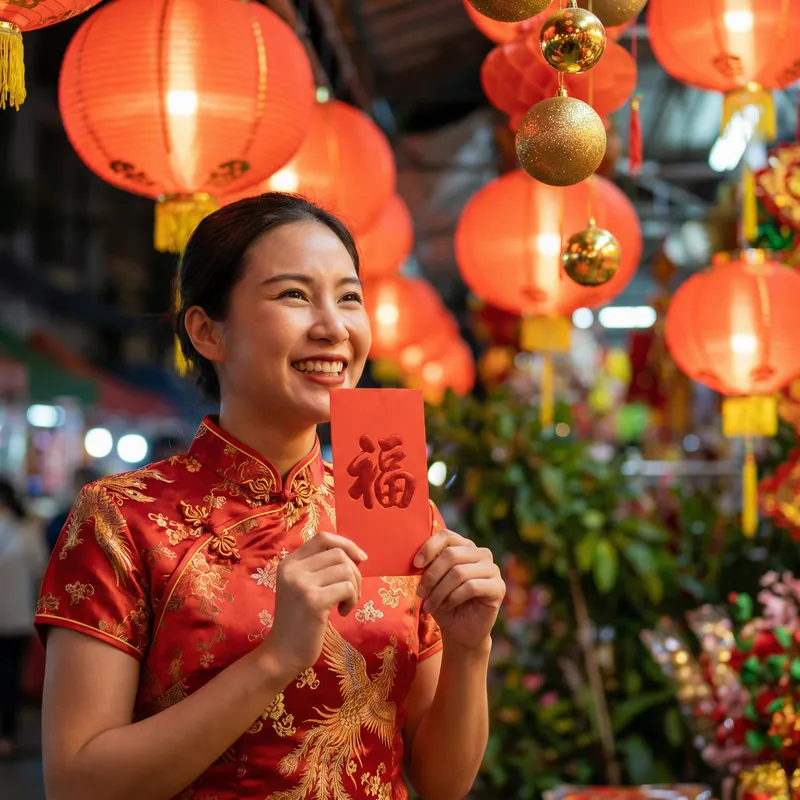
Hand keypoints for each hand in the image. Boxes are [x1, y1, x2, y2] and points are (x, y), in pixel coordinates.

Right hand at [263, 532, 366, 679]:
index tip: (361, 559)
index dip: (346, 544)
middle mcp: (293, 569)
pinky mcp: (314, 601)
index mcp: (289, 562)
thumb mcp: (302, 586)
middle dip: (354, 573)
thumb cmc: (299, 620)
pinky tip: (342, 613)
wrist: (283, 653)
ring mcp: (302, 584)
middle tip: (350, 594)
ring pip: (346, 570)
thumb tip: (357, 555)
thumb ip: (320, 568)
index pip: (323, 538)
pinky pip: (347, 588)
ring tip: (345, 604)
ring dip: (354, 588)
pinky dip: (352, 600)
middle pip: (339, 554)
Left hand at [414, 530, 504, 649]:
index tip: (416, 565)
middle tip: (420, 593)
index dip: (430, 547)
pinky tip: (446, 606)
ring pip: (459, 572)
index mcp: (464, 546)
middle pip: (451, 554)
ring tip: (430, 605)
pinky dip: (453, 598)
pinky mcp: (498, 587)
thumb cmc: (443, 602)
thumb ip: (428, 566)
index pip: (447, 536)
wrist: (460, 631)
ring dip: (439, 591)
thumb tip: (416, 560)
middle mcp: (481, 553)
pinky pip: (471, 587)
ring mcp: (492, 569)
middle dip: (431, 576)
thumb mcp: (432, 582)